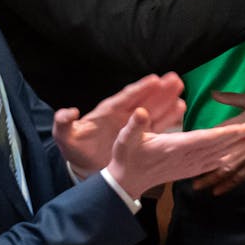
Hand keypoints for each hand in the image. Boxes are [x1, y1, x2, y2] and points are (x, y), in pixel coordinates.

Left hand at [54, 72, 187, 173]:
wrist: (84, 165)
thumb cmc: (76, 147)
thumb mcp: (64, 135)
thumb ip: (63, 122)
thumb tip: (70, 112)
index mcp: (108, 111)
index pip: (126, 97)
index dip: (140, 89)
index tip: (154, 80)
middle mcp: (124, 115)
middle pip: (144, 99)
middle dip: (159, 90)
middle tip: (175, 79)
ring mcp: (133, 125)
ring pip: (153, 110)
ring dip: (167, 100)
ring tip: (181, 90)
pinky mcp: (140, 137)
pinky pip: (157, 126)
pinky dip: (168, 118)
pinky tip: (180, 109)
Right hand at [105, 109, 244, 199]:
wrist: (125, 183)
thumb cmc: (126, 157)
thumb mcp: (126, 138)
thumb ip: (135, 125)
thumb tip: (140, 111)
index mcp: (175, 147)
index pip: (206, 139)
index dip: (226, 133)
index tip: (244, 127)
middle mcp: (186, 158)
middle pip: (219, 147)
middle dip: (240, 138)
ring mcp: (188, 167)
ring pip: (218, 156)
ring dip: (238, 148)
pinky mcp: (187, 172)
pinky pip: (211, 165)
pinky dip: (226, 160)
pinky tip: (237, 157)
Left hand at [194, 93, 244, 194]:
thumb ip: (231, 98)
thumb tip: (212, 93)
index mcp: (235, 125)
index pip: (212, 136)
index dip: (200, 144)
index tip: (188, 150)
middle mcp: (237, 142)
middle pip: (215, 155)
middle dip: (201, 165)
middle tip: (186, 172)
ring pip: (225, 169)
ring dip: (211, 178)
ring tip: (198, 187)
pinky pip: (240, 176)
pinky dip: (228, 184)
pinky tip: (218, 191)